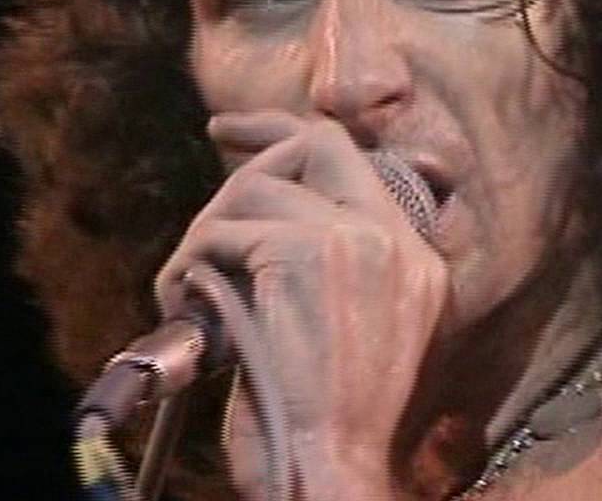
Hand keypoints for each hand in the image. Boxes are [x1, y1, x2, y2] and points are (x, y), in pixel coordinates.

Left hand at [154, 111, 449, 498]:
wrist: (329, 467)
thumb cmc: (324, 421)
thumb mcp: (352, 333)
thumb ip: (329, 267)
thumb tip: (260, 211)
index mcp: (417, 261)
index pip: (357, 162)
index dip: (293, 135)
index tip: (240, 133)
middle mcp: (397, 242)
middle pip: (318, 145)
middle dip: (255, 147)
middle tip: (213, 150)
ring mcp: (357, 242)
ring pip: (257, 187)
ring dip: (206, 232)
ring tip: (188, 285)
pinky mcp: (305, 255)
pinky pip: (226, 231)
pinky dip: (190, 262)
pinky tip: (184, 301)